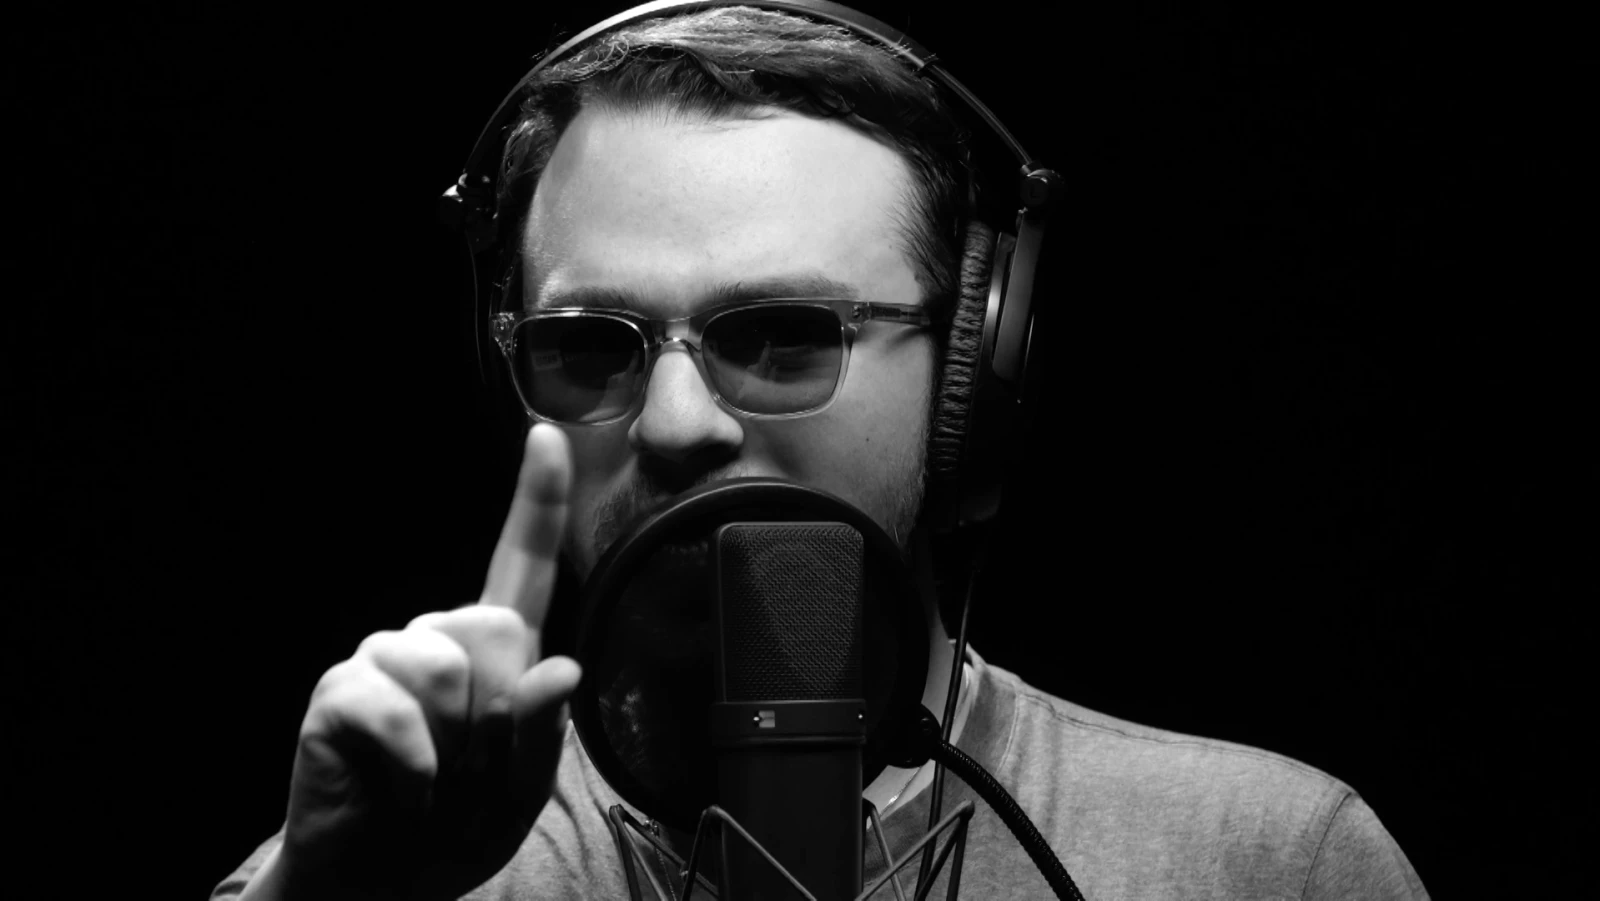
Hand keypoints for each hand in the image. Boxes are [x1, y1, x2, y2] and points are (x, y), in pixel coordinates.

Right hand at [254, 424, 582, 900]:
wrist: (380, 882)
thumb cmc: (455, 827)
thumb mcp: (520, 792)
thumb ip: (543, 733)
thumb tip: (559, 668)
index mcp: (494, 651)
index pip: (522, 564)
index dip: (535, 501)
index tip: (545, 436)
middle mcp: (438, 637)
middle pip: (500, 629)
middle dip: (500, 717)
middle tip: (470, 773)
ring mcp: (385, 657)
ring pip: (449, 669)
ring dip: (457, 750)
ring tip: (435, 784)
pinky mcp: (341, 689)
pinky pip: (396, 709)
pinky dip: (416, 769)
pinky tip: (405, 792)